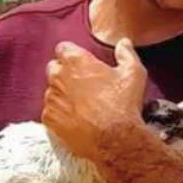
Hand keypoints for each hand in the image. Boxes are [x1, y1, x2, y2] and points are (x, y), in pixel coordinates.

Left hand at [43, 38, 146, 161]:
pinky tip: (75, 120)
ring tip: (81, 106)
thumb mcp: (134, 74)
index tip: (82, 64)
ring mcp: (51, 98)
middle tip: (83, 85)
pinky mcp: (48, 119)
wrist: (114, 139)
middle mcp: (58, 76)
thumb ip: (126, 54)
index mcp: (76, 61)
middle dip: (64, 73)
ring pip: (51, 91)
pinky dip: (59, 114)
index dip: (73, 55)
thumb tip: (124, 43)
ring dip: (62, 95)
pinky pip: (49, 112)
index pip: (63, 48)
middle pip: (54, 68)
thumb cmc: (123, 104)